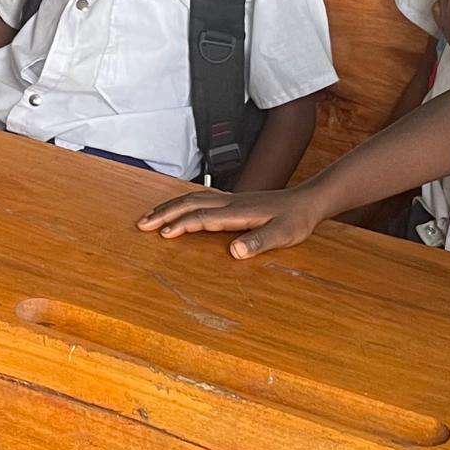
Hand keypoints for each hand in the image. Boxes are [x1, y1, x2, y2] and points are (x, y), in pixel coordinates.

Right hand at [137, 185, 323, 258]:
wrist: (308, 201)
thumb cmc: (296, 220)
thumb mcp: (284, 235)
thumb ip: (260, 242)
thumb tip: (235, 252)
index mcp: (238, 212)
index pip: (202, 217)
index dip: (182, 225)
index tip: (162, 234)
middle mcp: (230, 202)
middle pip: (189, 203)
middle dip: (163, 213)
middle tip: (141, 223)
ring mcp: (230, 199)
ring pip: (192, 198)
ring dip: (169, 206)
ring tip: (149, 216)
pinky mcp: (233, 201)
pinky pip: (200, 198)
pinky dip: (182, 202)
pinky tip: (177, 207)